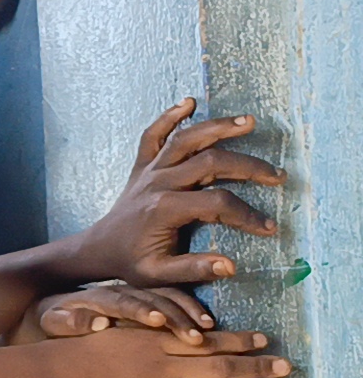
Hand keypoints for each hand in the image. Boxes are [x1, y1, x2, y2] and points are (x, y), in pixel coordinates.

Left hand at [33, 284, 213, 343]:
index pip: (123, 303)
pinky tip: (208, 323)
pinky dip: (190, 307)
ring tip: (208, 328)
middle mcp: (122, 290)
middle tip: (195, 336)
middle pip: (153, 299)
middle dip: (175, 316)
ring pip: (168, 296)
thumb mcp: (53, 321)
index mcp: (99, 297)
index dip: (141, 312)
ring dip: (189, 311)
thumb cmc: (53, 318)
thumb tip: (97, 322)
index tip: (158, 322)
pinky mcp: (146, 295)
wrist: (53, 300)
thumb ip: (70, 322)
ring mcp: (135, 290)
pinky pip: (172, 297)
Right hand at [45, 327, 288, 377]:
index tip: (265, 342)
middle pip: (222, 366)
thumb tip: (174, 325)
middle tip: (286, 369)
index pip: (211, 339)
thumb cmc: (81, 344)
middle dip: (257, 367)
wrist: (54, 372)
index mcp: (159, 339)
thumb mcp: (118, 324)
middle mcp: (165, 365)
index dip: (241, 341)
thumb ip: (148, 327)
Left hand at [77, 99, 283, 286]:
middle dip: (248, 167)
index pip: (217, 202)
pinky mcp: (142, 165)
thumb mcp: (159, 275)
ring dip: (218, 127)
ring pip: (186, 139)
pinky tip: (189, 102)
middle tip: (278, 175)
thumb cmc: (131, 262)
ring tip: (249, 121)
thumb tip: (230, 266)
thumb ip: (194, 269)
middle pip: (211, 162)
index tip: (268, 227)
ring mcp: (149, 170)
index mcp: (165, 209)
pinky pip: (152, 135)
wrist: (99, 249)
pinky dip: (168, 116)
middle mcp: (158, 182)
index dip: (246, 215)